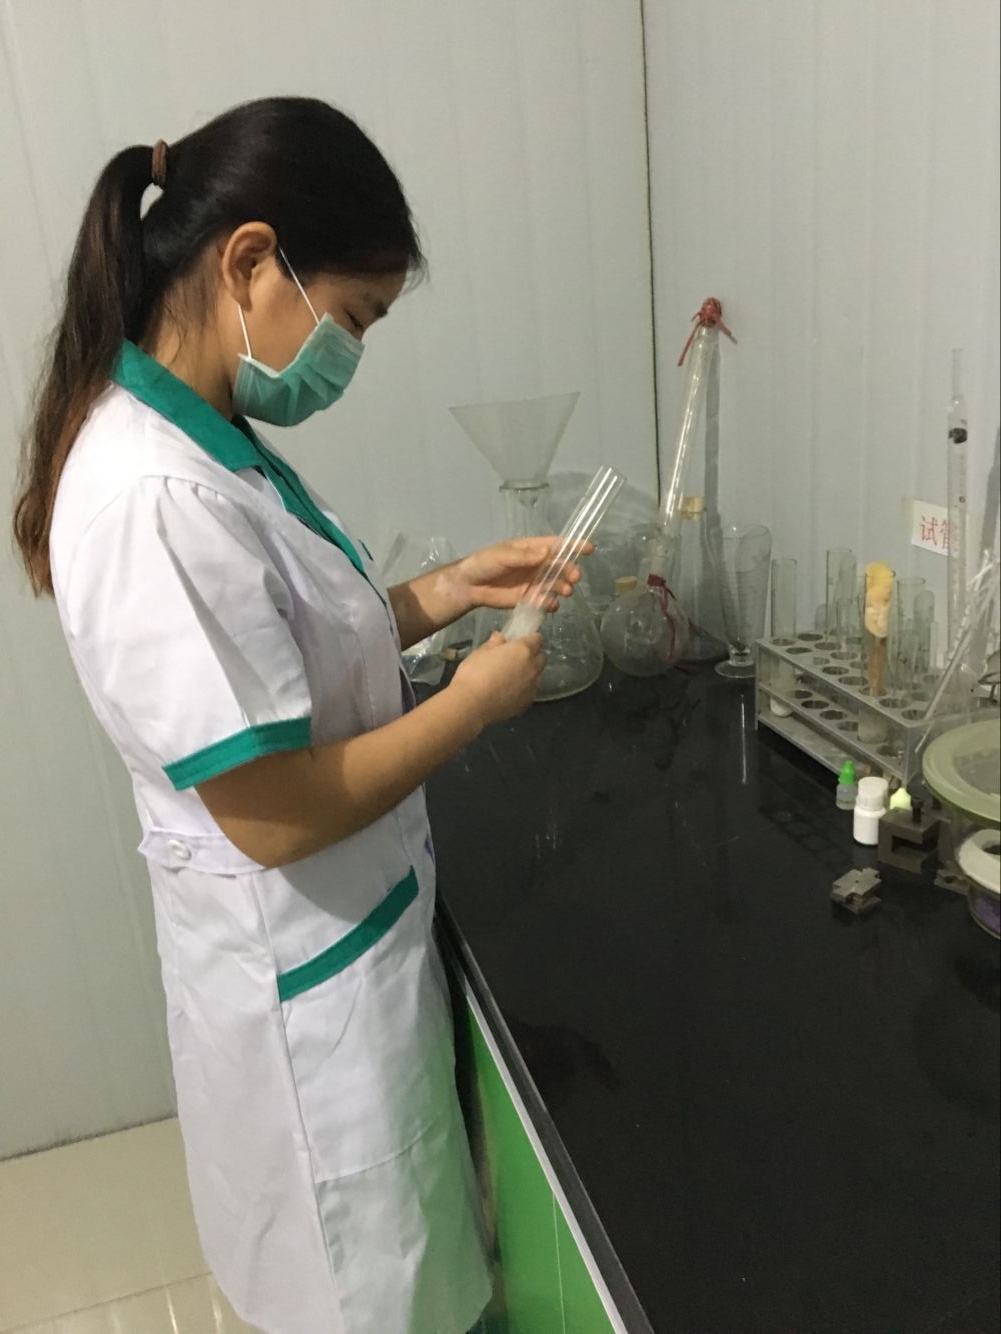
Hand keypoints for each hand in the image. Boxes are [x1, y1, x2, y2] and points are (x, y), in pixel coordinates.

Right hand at [449, 632, 544, 728]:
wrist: (471, 705)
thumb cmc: (473, 674)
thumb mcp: (480, 653)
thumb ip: (494, 644)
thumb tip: (499, 637)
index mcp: (522, 651)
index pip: (537, 639)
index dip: (529, 639)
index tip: (519, 642)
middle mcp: (532, 667)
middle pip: (540, 657)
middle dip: (532, 656)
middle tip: (515, 659)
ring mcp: (532, 687)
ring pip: (537, 676)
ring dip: (528, 673)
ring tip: (510, 678)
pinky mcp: (527, 703)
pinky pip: (530, 691)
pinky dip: (523, 689)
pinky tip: (508, 692)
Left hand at [452, 538, 589, 612]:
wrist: (469, 586)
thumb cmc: (483, 563)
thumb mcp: (502, 556)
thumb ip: (524, 556)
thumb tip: (547, 552)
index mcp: (531, 549)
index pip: (556, 545)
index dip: (572, 546)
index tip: (588, 549)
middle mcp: (536, 565)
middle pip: (560, 567)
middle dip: (569, 571)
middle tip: (574, 578)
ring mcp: (534, 582)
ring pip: (555, 584)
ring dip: (563, 587)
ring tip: (564, 592)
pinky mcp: (529, 598)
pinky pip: (545, 600)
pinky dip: (550, 603)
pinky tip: (549, 605)